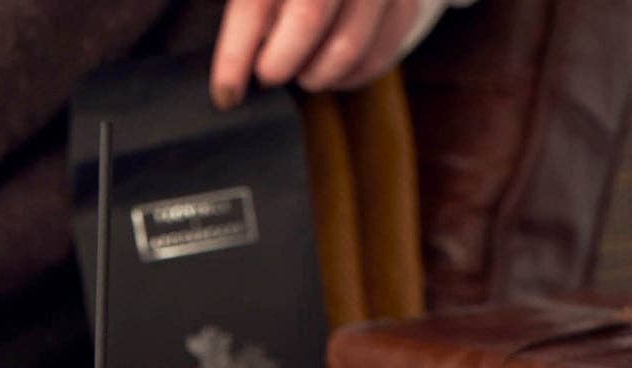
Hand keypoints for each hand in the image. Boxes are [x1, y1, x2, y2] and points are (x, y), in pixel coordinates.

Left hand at [211, 0, 425, 107]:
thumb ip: (249, 15)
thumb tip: (229, 83)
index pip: (257, 3)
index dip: (236, 54)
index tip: (226, 94)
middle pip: (310, 15)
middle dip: (279, 63)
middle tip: (268, 74)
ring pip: (346, 49)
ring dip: (314, 75)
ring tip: (301, 69)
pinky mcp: (406, 4)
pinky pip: (375, 60)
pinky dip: (346, 78)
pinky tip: (329, 68)